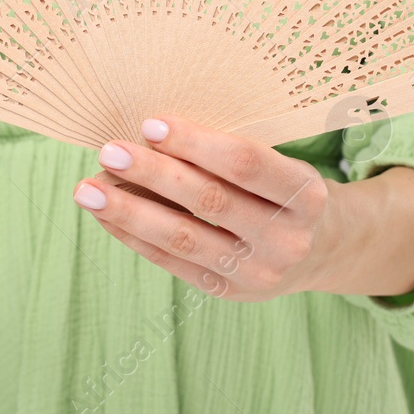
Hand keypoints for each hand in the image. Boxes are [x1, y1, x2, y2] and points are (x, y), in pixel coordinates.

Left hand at [73, 116, 413, 300]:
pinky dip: (134, 237)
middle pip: (209, 201)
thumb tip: (149, 132)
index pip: (245, 164)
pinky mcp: (229, 291)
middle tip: (109, 150)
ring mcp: (258, 272)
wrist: (325, 249)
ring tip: (88, 189)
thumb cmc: (287, 188)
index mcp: (305, 194)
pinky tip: (106, 215)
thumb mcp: (282, 163)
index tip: (149, 122)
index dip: (196, 142)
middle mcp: (286, 238)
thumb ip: (231, 154)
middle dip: (153, 174)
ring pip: (183, 238)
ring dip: (129, 211)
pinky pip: (173, 263)